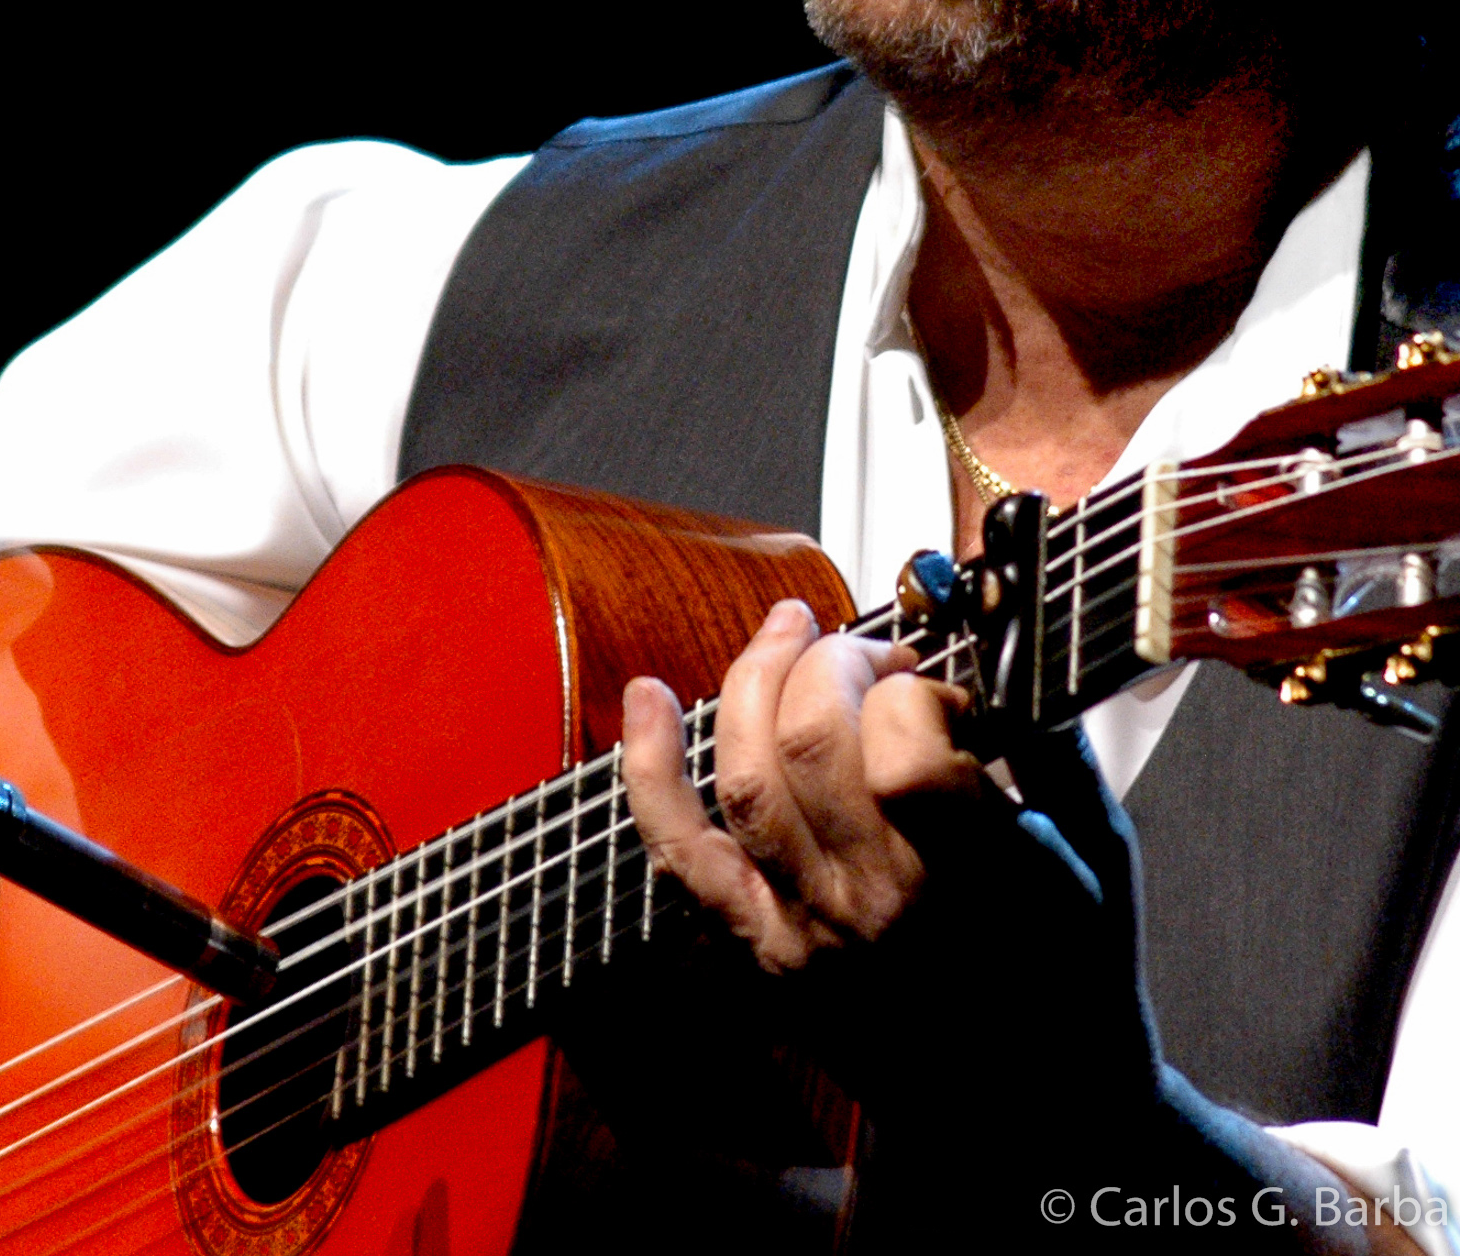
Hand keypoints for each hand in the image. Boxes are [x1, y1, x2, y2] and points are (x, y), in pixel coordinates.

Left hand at [619, 600, 1404, 1249]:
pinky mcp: (764, 951)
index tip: (938, 689)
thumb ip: (1052, 747)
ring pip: (745, 777)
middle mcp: (879, 903)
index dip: (915, 689)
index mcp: (975, 876)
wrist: (1035, 1117)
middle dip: (832, 661)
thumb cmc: (1078, 976)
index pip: (904, 747)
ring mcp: (809, 930)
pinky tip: (645, 697)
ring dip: (755, 679)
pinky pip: (683, 856)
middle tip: (867, 652)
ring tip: (790, 631)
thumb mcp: (1104, 855)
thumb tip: (1007, 652)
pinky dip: (651, 770)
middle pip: (810, 739)